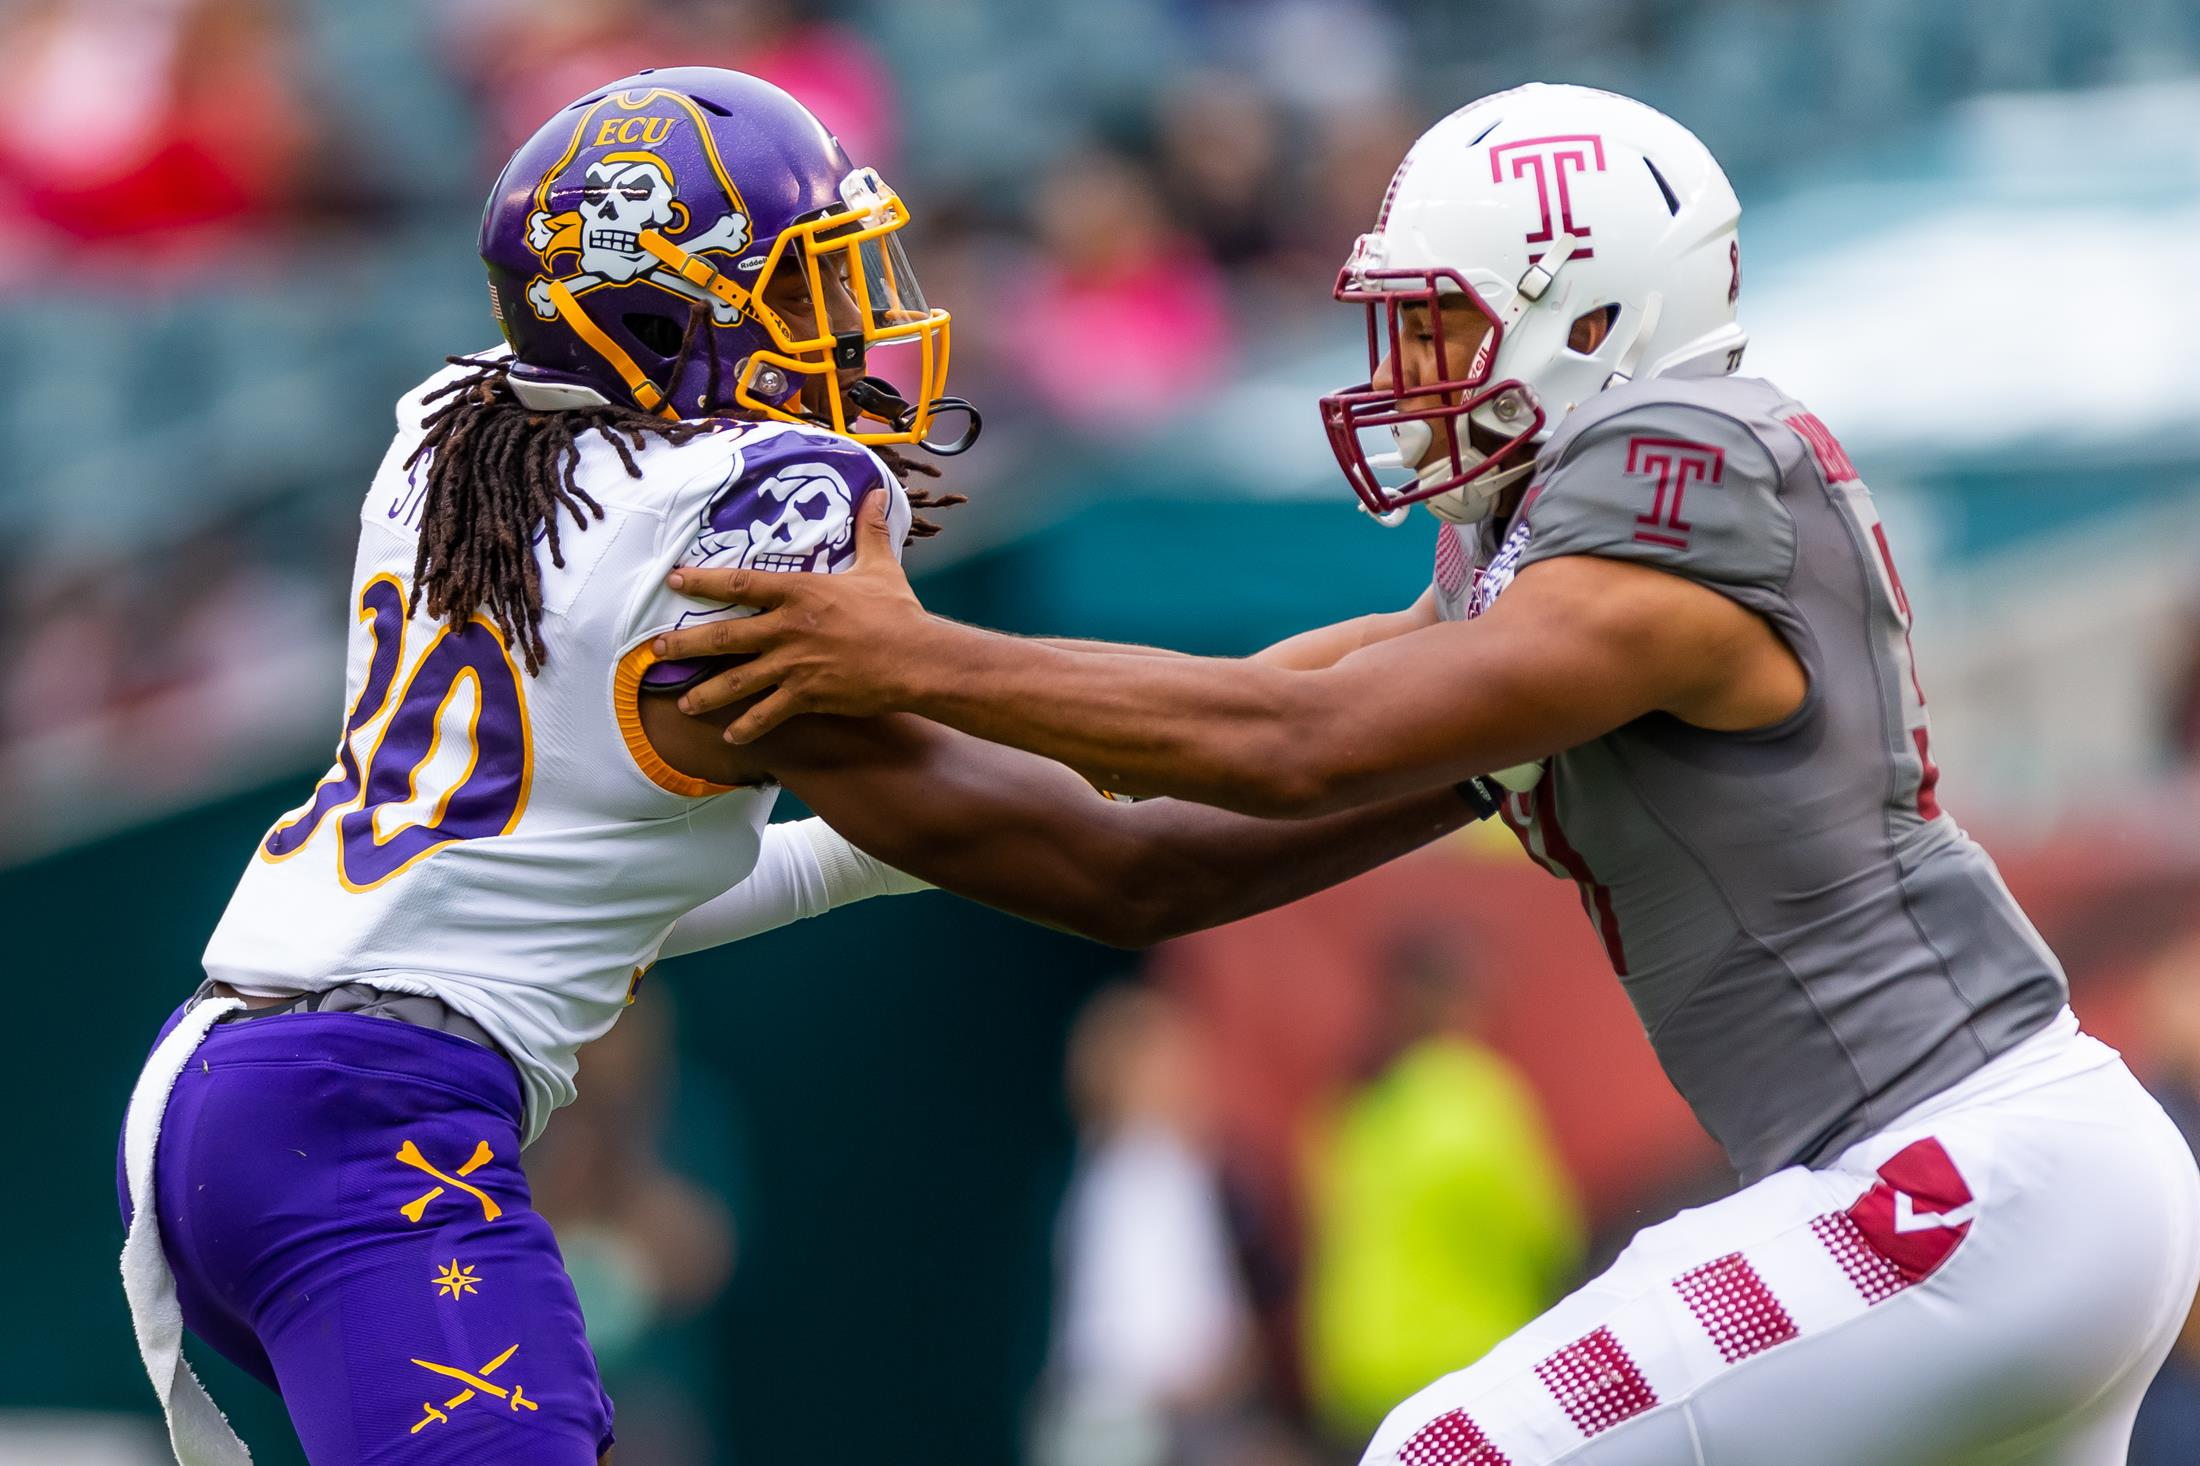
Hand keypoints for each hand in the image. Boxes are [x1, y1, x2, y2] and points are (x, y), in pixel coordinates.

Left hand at [652, 494, 934, 741]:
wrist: (916, 658)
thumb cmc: (897, 611)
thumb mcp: (880, 566)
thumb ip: (869, 530)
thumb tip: (876, 491)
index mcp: (800, 592)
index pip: (741, 583)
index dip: (703, 581)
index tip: (674, 580)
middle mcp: (788, 628)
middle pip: (726, 635)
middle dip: (687, 644)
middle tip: (656, 651)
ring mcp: (794, 664)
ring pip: (738, 681)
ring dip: (707, 694)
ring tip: (684, 704)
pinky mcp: (807, 695)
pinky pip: (768, 714)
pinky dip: (748, 727)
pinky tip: (731, 737)